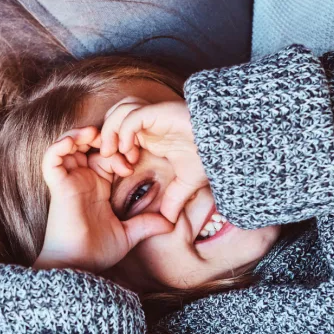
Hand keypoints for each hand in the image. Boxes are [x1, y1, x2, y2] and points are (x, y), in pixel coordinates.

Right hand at [33, 127, 173, 272]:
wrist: (80, 265)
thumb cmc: (98, 252)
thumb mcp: (129, 234)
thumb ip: (146, 224)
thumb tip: (170, 223)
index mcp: (98, 188)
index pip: (107, 157)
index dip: (119, 153)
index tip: (131, 163)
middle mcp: (82, 181)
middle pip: (87, 146)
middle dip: (102, 137)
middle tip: (116, 142)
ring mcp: (69, 182)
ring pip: (68, 145)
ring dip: (80, 134)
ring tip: (95, 134)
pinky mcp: (57, 185)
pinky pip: (51, 158)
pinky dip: (60, 145)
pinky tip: (75, 141)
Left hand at [93, 97, 208, 222]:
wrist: (227, 144)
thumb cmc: (210, 156)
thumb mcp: (186, 183)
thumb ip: (174, 199)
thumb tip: (168, 221)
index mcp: (151, 137)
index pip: (119, 134)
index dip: (114, 150)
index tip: (122, 170)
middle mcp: (149, 124)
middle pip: (113, 119)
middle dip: (106, 139)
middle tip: (111, 160)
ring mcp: (153, 116)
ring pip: (118, 112)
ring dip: (111, 132)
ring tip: (114, 152)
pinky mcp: (159, 112)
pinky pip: (132, 115)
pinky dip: (124, 131)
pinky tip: (129, 149)